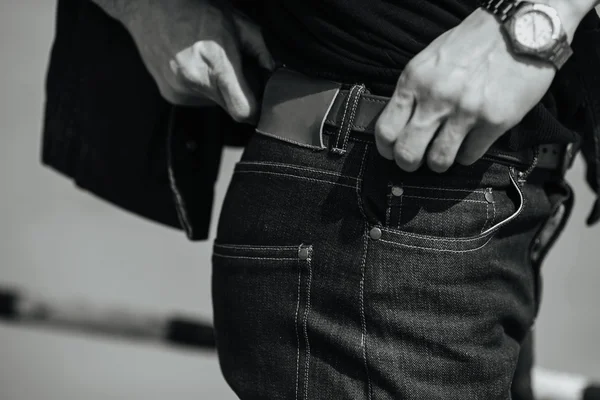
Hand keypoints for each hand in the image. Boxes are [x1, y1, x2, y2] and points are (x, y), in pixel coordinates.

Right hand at [121, 0, 274, 122]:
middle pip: (230, 108)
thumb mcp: (237, 23)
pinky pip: (197, 99)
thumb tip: (272, 73)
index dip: (256, 110)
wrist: (151, 7)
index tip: (261, 102)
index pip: (243, 111)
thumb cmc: (194, 9)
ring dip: (219, 89)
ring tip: (210, 62)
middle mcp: (196, 81)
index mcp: (216, 63)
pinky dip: (202, 87)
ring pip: (214, 104)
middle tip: (237, 72)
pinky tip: (196, 65)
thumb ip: (260, 51)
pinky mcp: (171, 95)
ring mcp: (180, 91)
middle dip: (239, 94)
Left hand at [374, 8, 561, 172]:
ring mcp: (466, 111)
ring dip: (439, 162)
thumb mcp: (429, 60)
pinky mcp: (494, 121)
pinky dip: (467, 154)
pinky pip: (470, 156)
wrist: (521, 28)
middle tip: (415, 161)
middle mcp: (436, 97)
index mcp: (415, 80)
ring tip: (444, 153)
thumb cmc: (474, 43)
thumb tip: (399, 125)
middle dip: (408, 163)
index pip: (386, 130)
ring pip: (438, 161)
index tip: (391, 152)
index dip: (386, 149)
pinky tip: (470, 141)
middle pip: (407, 153)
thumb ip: (413, 91)